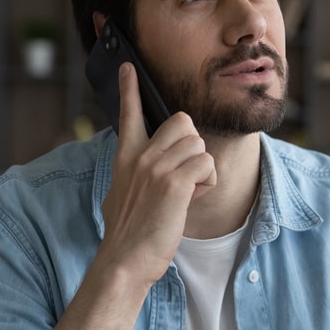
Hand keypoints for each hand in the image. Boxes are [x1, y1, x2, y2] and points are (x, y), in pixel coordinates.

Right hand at [97, 62, 216, 286]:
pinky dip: (208, 182)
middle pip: (183, 122)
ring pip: (199, 145)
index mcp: (125, 157)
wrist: (124, 261)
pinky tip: (191, 198)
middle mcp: (140, 156)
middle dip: (193, 144)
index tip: (127, 68)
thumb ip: (134, 173)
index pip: (128, 114)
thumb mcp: (121, 194)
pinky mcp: (174, 183)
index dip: (129, 89)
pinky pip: (206, 164)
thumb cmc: (128, 233)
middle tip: (185, 173)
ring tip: (186, 193)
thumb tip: (145, 168)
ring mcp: (156, 168)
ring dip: (202, 170)